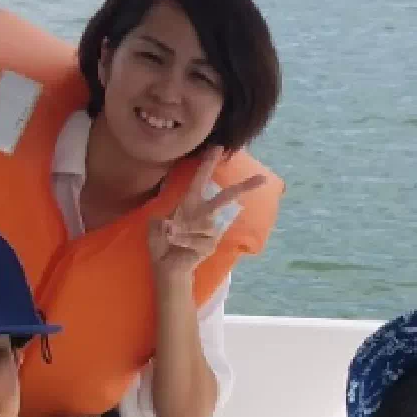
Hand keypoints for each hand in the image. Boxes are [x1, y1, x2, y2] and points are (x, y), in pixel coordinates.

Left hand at [149, 149, 266, 281]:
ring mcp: (209, 230)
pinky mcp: (211, 244)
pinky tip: (180, 247)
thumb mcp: (154, 227)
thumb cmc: (161, 245)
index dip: (207, 164)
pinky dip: (185, 242)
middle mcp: (201, 214)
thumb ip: (161, 220)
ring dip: (182, 231)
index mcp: (189, 204)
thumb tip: (171, 222)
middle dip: (242, 188)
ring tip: (172, 239)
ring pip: (202, 224)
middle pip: (224, 198)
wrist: (166, 268)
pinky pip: (199, 238)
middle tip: (261, 179)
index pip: (199, 181)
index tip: (218, 148)